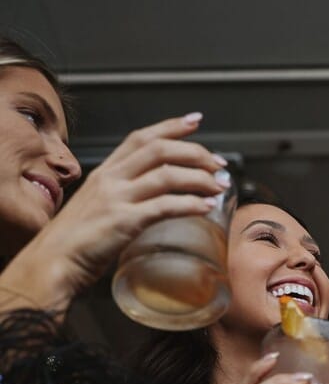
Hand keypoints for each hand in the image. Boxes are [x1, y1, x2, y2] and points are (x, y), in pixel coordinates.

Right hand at [0, 113, 223, 315]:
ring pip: (167, 175)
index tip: (195, 121)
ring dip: (199, 178)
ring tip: (220, 186)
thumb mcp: (97, 208)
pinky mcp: (124, 222)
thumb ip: (121, 199)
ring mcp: (117, 198)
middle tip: (219, 164)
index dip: (171, 127)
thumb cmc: (75, 242)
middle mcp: (111, 178)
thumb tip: (151, 203)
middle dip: (196, 152)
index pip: (141, 137)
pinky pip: (165, 206)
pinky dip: (190, 204)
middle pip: (160, 150)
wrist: (53, 262)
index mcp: (105, 172)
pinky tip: (206, 207)